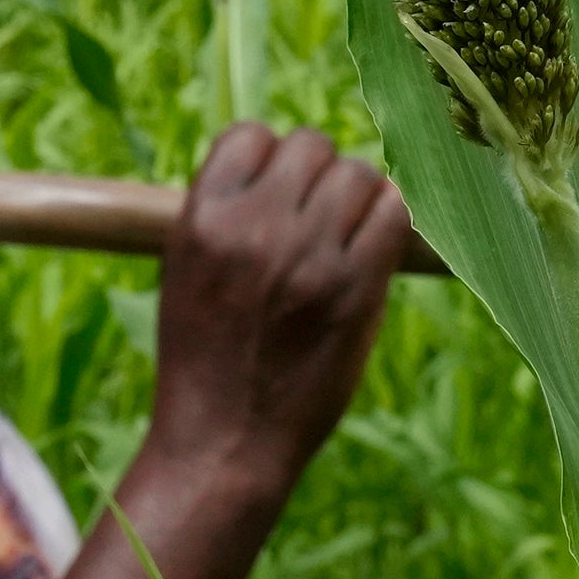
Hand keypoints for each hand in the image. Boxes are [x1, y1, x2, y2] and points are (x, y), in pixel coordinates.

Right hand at [143, 123, 405, 500]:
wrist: (224, 443)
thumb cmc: (204, 358)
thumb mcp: (185, 270)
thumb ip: (227, 212)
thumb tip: (282, 164)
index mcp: (203, 218)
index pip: (249, 135)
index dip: (269, 160)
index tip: (275, 195)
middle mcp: (254, 227)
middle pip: (311, 146)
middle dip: (318, 176)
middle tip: (316, 222)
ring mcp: (308, 256)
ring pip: (358, 174)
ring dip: (357, 199)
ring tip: (344, 239)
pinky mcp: (355, 289)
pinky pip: (393, 214)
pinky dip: (389, 222)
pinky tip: (372, 250)